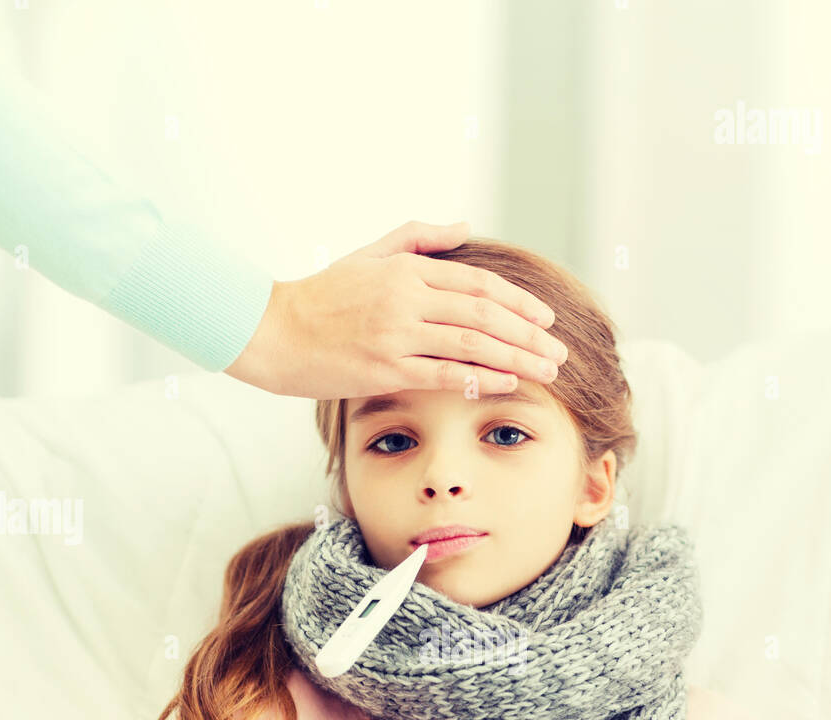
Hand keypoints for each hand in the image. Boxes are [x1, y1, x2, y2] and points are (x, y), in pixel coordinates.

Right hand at [224, 219, 566, 399]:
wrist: (270, 331)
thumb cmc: (320, 296)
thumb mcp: (368, 254)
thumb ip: (418, 238)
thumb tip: (465, 226)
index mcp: (406, 270)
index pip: (478, 284)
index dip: (519, 301)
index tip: (546, 318)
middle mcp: (406, 299)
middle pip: (485, 315)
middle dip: (529, 334)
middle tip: (559, 351)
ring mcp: (396, 335)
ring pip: (472, 344)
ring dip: (516, 358)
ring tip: (547, 371)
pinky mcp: (384, 369)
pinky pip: (444, 374)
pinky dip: (480, 378)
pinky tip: (507, 383)